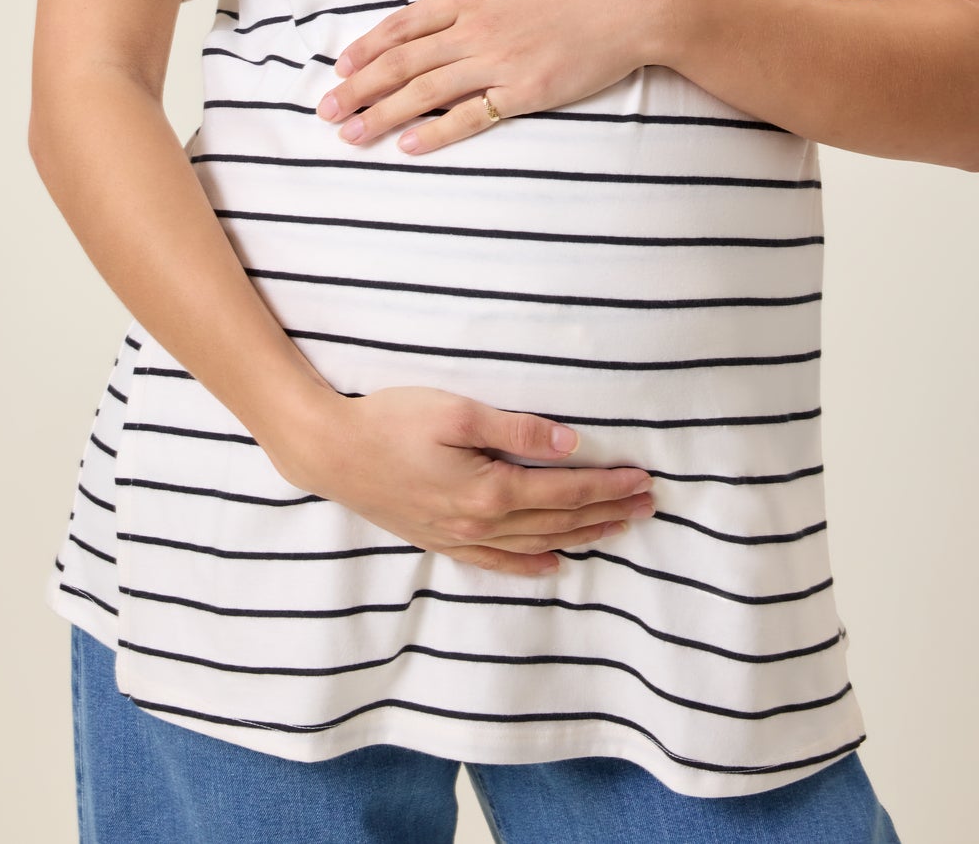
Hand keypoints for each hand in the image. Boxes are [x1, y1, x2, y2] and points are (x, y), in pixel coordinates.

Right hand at [261, 386, 655, 577]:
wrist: (331, 450)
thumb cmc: (392, 420)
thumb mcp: (458, 412)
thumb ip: (518, 430)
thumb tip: (571, 445)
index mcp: (491, 491)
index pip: (565, 489)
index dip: (607, 485)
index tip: (642, 479)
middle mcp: (481, 524)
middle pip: (557, 519)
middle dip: (606, 511)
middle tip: (646, 505)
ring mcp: (459, 537)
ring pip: (535, 543)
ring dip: (579, 535)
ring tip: (616, 529)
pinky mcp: (440, 539)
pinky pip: (496, 563)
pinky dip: (529, 566)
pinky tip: (553, 564)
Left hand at [316, 0, 659, 154]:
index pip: (404, 24)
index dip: (367, 47)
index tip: (339, 67)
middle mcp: (476, 29)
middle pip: (403, 63)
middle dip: (359, 87)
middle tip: (326, 110)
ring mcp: (499, 63)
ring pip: (427, 93)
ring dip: (383, 114)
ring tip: (351, 135)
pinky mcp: (526, 92)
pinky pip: (473, 116)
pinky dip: (438, 132)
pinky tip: (410, 146)